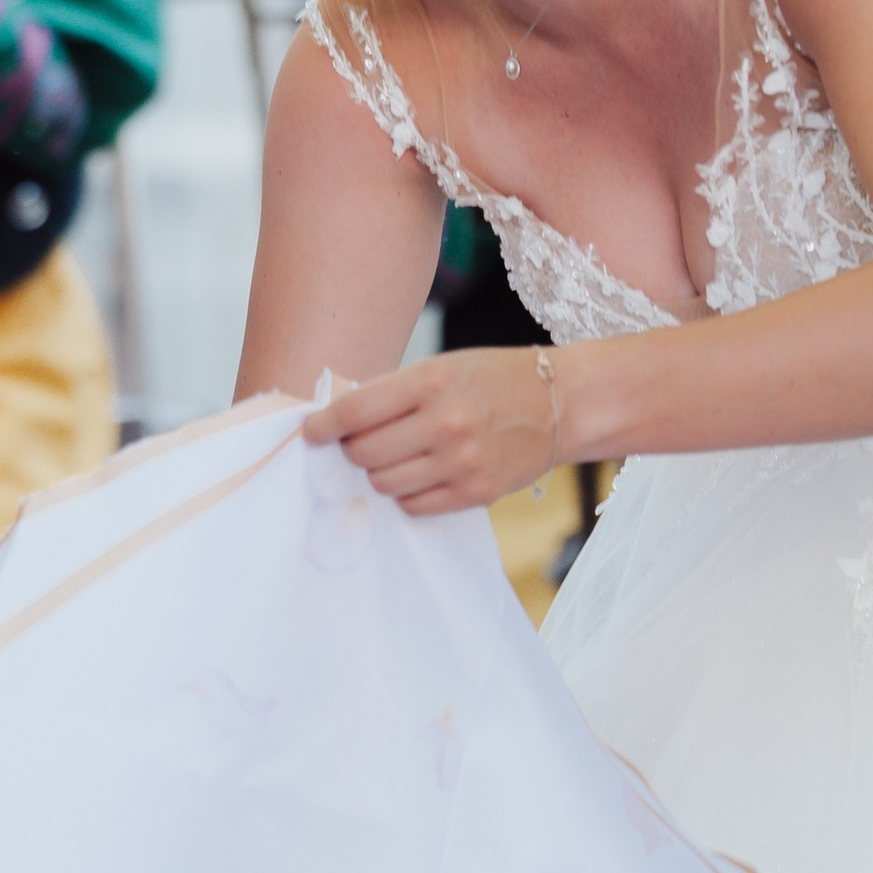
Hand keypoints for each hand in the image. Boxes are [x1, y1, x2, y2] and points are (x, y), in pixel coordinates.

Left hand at [303, 347, 572, 515]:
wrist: (561, 402)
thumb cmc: (491, 379)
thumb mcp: (441, 367)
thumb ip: (391, 392)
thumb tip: (334, 422)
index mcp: (430, 381)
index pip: (354, 412)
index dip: (323, 426)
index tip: (311, 432)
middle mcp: (445, 422)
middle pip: (363, 453)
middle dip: (353, 449)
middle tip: (362, 441)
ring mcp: (462, 462)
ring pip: (384, 483)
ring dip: (380, 472)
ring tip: (398, 455)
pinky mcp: (476, 492)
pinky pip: (414, 505)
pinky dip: (407, 492)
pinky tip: (420, 473)